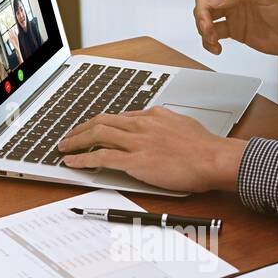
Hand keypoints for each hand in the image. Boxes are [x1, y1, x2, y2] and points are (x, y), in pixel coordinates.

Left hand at [58, 107, 247, 192]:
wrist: (214, 158)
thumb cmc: (205, 148)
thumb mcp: (183, 125)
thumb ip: (167, 123)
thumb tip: (160, 124)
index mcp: (153, 115)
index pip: (119, 117)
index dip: (100, 124)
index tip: (91, 129)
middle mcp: (141, 125)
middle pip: (101, 121)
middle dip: (80, 128)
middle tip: (68, 136)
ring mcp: (137, 142)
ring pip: (97, 135)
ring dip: (75, 141)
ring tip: (63, 147)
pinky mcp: (136, 161)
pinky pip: (101, 157)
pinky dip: (82, 158)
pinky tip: (72, 162)